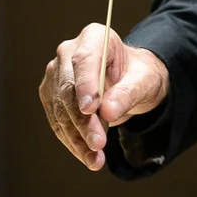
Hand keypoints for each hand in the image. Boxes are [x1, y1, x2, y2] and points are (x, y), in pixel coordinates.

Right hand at [39, 23, 169, 170]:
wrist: (128, 82)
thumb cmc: (138, 75)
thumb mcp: (144, 81)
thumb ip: (128, 93)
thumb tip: (107, 111)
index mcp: (94, 37)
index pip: (84, 61)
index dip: (85, 86)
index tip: (90, 110)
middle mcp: (68, 53)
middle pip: (69, 89)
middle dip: (82, 121)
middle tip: (98, 145)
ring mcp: (57, 75)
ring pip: (60, 110)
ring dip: (76, 138)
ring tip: (95, 159)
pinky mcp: (52, 95)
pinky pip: (58, 122)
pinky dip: (72, 142)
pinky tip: (87, 156)